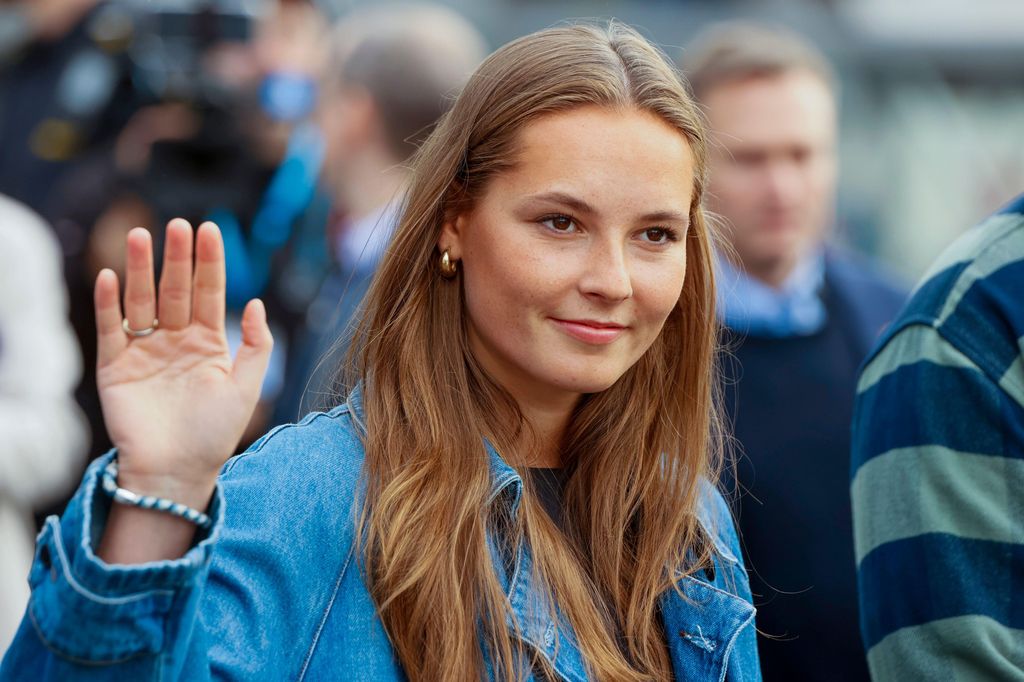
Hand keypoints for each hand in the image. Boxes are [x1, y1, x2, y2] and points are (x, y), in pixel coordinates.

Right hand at [94, 219, 271, 507]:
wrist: (177, 472)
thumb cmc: (215, 433)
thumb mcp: (246, 387)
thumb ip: (256, 345)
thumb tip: (257, 302)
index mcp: (207, 342)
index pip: (208, 292)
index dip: (210, 262)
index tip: (211, 230)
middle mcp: (175, 340)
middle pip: (175, 290)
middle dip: (177, 258)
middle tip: (178, 225)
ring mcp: (144, 351)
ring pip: (142, 301)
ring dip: (141, 269)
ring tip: (141, 236)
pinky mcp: (115, 366)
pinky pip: (110, 328)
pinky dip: (108, 304)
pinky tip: (110, 277)